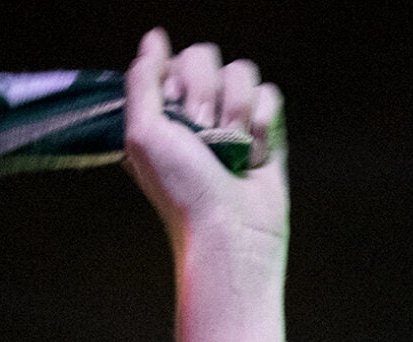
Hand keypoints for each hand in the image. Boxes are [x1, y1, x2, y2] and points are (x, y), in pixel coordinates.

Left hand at [122, 31, 287, 256]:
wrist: (229, 231)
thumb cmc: (181, 190)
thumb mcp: (142, 133)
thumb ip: (142, 80)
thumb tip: (154, 38)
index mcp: (162, 110)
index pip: (175, 58)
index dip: (178, 82)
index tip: (176, 115)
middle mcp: (195, 110)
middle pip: (208, 56)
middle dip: (206, 94)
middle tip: (202, 134)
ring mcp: (231, 118)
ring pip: (242, 72)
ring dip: (235, 112)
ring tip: (230, 151)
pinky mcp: (264, 129)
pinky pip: (270, 95)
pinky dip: (262, 125)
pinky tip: (252, 156)